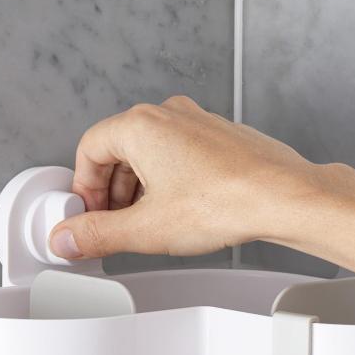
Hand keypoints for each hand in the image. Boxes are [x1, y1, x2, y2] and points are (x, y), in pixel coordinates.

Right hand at [48, 95, 354, 260]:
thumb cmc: (226, 201)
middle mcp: (169, 116)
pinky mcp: (221, 139)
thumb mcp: (147, 229)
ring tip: (146, 224)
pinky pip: (181, 157)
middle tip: (112, 224)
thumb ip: (99, 234)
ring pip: (151, 154)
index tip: (86, 216)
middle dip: (110, 192)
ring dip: (139, 189)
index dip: (82, 188)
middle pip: (119, 150)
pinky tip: (180, 213)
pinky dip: (170, 182)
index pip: (88, 149)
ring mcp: (199, 124)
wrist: (285, 197)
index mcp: (141, 126)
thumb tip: (69, 238)